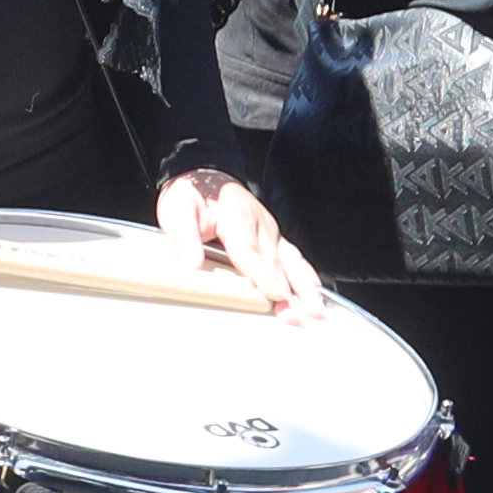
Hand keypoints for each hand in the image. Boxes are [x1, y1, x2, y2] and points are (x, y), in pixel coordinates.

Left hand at [155, 165, 326, 317]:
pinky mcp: (274, 237)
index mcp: (236, 218)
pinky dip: (306, 276)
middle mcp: (260, 225)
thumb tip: (189, 266)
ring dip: (305, 286)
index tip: (276, 294)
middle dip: (289, 291)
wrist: (206, 176)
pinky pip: (293, 258)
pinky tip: (314, 292)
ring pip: (291, 262)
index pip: (250, 252)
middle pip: (275, 263)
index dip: (264, 275)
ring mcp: (270, 231)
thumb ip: (183, 240)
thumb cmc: (192, 194)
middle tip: (296, 316)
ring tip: (315, 309)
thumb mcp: (177, 211)